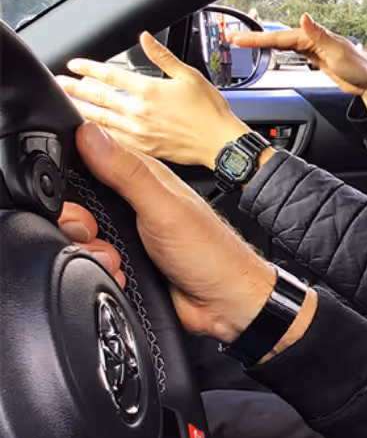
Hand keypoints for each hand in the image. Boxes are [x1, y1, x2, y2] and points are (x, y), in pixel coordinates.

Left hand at [57, 32, 251, 169]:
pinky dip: (100, 131)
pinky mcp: (144, 148)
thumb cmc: (210, 111)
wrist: (220, 143)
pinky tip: (93, 128)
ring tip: (70, 104)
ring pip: (101, 119)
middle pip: (99, 98)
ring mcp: (139, 132)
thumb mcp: (189, 76)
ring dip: (83, 110)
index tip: (75, 65)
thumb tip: (144, 38)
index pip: (110, 75)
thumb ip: (162, 56)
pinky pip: (114, 138)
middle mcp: (139, 112)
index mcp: (149, 91)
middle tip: (61, 84)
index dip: (89, 68)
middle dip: (76, 89)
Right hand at [71, 122, 315, 352]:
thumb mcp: (165, 208)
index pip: (92, 160)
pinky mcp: (126, 260)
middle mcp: (134, 203)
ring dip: (91, 252)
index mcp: (145, 178)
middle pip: (79, 203)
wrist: (225, 304)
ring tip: (116, 261)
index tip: (72, 199)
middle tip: (95, 234)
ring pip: (81, 236)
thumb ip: (127, 172)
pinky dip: (98, 270)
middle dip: (78, 224)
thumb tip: (90, 133)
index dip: (71, 176)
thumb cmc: (211, 253)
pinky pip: (91, 262)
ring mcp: (128, 233)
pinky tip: (119, 275)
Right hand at [230, 14, 366, 115]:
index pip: (279, 38)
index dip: (257, 38)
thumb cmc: (358, 66)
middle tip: (231, 37)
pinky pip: (289, 51)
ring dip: (261, 43)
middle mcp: (309, 39)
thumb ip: (319, 34)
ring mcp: (310, 48)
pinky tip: (268, 49)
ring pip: (280, 44)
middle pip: (275, 38)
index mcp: (312, 36)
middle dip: (253, 38)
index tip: (239, 38)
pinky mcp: (313, 57)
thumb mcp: (337, 51)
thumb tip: (304, 17)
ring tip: (242, 41)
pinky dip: (275, 49)